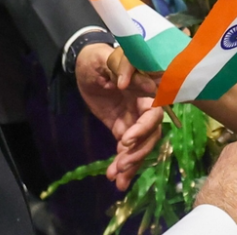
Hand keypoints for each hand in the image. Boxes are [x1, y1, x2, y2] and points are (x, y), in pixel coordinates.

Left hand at [74, 43, 162, 189]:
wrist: (84, 66)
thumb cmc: (98, 58)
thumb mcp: (106, 58)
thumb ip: (119, 66)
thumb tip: (124, 83)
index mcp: (146, 91)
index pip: (152, 113)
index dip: (143, 128)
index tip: (125, 140)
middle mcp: (143, 108)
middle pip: (149, 135)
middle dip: (137, 153)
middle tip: (120, 165)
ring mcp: (133, 120)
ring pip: (139, 147)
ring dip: (131, 164)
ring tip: (116, 178)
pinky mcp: (122, 128)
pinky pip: (126, 149)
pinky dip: (123, 164)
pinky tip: (115, 178)